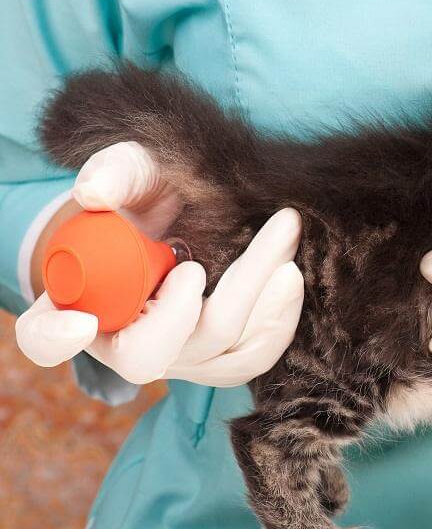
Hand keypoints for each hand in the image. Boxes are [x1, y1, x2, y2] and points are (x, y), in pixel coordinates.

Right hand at [16, 142, 303, 386]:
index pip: (46, 337)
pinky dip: (277, 320)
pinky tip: (288, 276)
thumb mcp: (132, 170)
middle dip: (181, 312)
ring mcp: (179, 356)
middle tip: (199, 265)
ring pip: (213, 356)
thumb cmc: (150, 193)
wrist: (191, 210)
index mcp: (77, 300)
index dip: (55, 338)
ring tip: (282, 258)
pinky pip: (252, 358)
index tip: (81, 322)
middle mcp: (125, 341)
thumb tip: (98, 191)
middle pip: (148, 354)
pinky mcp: (223, 357)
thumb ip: (115, 173)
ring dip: (252, 309)